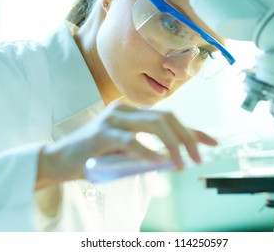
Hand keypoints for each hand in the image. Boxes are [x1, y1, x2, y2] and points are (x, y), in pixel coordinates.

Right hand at [36, 101, 216, 188]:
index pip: (170, 116)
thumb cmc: (95, 156)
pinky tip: (159, 162)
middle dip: (188, 137)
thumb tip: (175, 158)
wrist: (60, 160)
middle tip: (198, 158)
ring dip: (172, 145)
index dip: (194, 129)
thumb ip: (148, 150)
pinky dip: (147, 151)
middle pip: (166, 118)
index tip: (213, 143)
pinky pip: (130, 140)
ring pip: (153, 124)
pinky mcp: (101, 134)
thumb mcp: (127, 151)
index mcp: (132, 112)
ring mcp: (112, 119)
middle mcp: (124, 110)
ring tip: (181, 163)